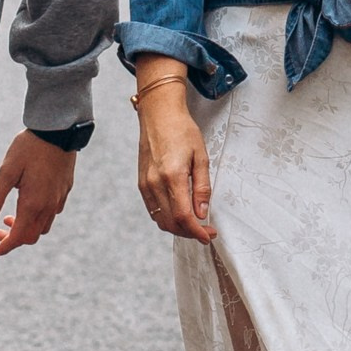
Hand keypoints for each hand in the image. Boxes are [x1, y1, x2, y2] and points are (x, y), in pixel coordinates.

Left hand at [0, 131, 76, 256]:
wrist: (58, 130)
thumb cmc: (29, 148)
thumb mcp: (7, 171)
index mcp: (32, 204)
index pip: (17, 238)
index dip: (2, 248)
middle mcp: (48, 206)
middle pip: (30, 237)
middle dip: (12, 239)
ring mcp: (58, 199)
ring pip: (42, 227)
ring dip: (25, 228)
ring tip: (10, 216)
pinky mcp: (64, 190)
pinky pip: (52, 214)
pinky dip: (37, 217)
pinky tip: (29, 203)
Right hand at [134, 57, 214, 245]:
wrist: (159, 114)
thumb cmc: (182, 130)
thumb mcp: (201, 156)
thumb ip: (202, 187)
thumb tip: (202, 213)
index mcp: (172, 176)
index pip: (183, 216)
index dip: (197, 232)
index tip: (208, 235)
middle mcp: (155, 183)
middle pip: (171, 223)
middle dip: (190, 233)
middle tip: (206, 231)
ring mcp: (146, 184)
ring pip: (160, 220)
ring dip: (178, 228)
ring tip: (194, 224)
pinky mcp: (141, 183)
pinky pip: (153, 211)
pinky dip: (166, 218)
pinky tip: (179, 214)